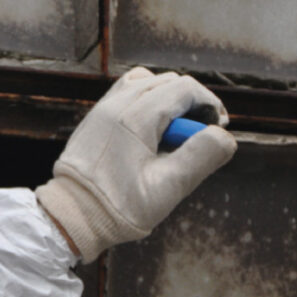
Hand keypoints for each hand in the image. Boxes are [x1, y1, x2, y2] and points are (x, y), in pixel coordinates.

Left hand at [36, 67, 236, 262]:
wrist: (72, 214)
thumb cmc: (119, 207)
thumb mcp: (168, 188)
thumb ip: (200, 157)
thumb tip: (224, 135)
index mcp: (136, 117)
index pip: (185, 88)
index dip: (209, 104)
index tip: (218, 129)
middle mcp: (117, 103)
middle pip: (167, 81)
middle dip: (192, 102)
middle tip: (200, 135)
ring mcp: (103, 107)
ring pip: (146, 82)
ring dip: (168, 99)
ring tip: (175, 133)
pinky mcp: (95, 117)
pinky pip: (127, 93)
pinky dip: (147, 102)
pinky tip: (151, 133)